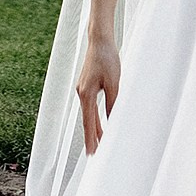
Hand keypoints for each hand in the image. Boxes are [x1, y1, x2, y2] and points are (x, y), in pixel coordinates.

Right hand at [76, 33, 120, 154]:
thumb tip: (113, 120)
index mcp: (86, 94)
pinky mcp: (87, 85)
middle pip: (87, 121)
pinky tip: (99, 123)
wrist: (99, 40)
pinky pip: (90, 107)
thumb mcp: (114, 83)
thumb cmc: (107, 59)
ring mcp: (83, 90)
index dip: (91, 139)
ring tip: (100, 143)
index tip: (92, 154)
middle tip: (95, 155)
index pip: (88, 123)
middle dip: (92, 138)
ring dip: (94, 129)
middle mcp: (82, 94)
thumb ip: (113, 103)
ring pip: (89, 115)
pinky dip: (94, 118)